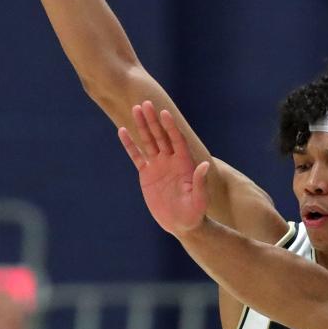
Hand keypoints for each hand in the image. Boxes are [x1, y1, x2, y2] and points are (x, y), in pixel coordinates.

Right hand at [119, 102, 210, 235]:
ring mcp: (158, 166)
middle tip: (146, 103)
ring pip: (148, 141)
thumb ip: (200, 182)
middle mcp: (171, 160)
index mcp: (184, 163)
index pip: (177, 140)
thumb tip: (204, 166)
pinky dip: (130, 145)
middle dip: (154, 120)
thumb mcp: (200, 200)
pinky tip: (123, 131)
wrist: (182, 225)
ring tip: (135, 109)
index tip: (164, 113)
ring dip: (142, 126)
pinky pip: (137, 156)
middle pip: (161, 136)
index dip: (171, 127)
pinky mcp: (147, 174)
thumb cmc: (195, 214)